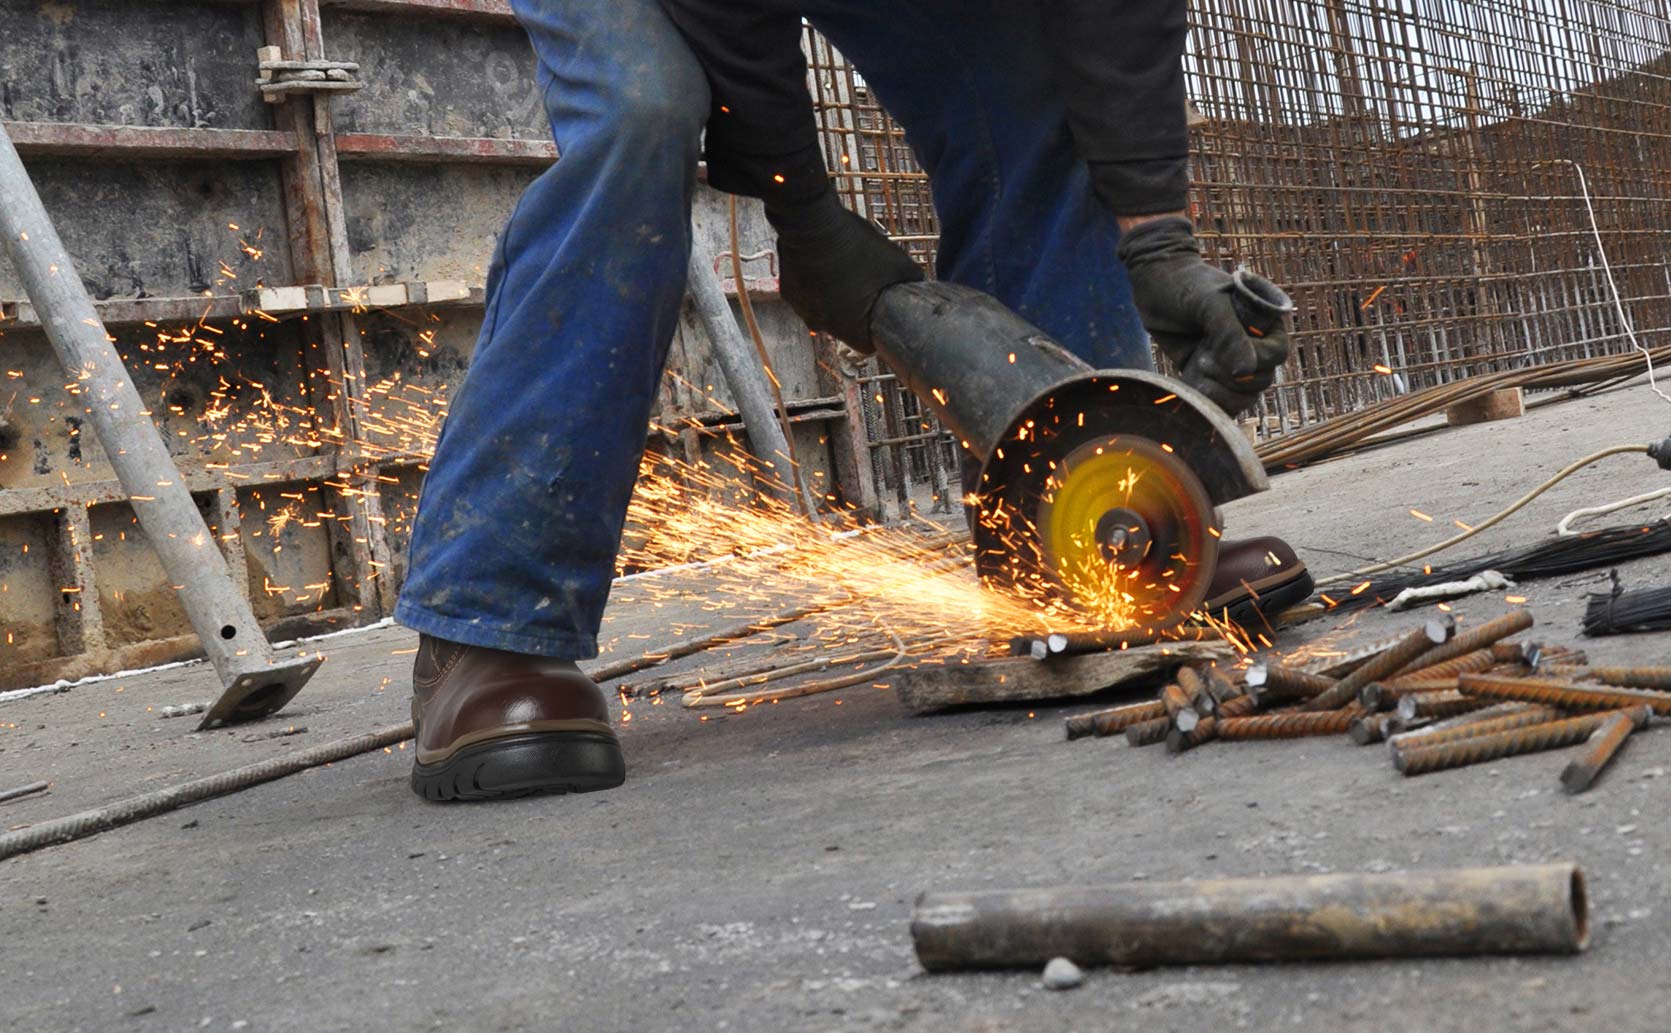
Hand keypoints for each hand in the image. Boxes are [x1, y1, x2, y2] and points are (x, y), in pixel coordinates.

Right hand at [764, 186, 923, 352]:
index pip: (867, 346)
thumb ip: (911, 279)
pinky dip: (815, 286)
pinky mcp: (788, 293)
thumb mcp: (896, 261)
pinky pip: (807, 296)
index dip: (877, 330)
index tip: (881, 313)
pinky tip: (824, 265)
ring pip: (824, 311)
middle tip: (864, 286)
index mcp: (849, 330)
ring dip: (834, 299)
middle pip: (845, 328)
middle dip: (855, 312)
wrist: (812, 223)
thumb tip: (921, 284)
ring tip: (843, 272)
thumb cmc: (856, 247)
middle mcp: (822, 327)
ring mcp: (802, 310)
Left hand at [1116, 215, 1291, 415]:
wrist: (1154, 282)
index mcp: (1264, 321)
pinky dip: (1208, 399)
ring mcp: (1231, 361)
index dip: (1253, 361)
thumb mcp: (1209, 304)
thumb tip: (1246, 372)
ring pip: (1244, 395)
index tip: (1217, 351)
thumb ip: (1229, 335)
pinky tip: (1192, 385)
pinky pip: (1220, 399)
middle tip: (1201, 358)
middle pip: (1261, 380)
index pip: (1276, 354)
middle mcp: (1253, 343)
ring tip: (1197, 370)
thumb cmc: (1186, 284)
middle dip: (1231, 378)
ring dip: (1221, 393)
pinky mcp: (1209, 374)